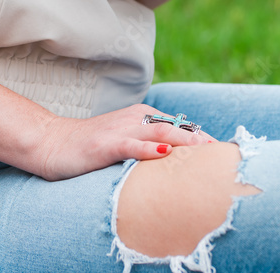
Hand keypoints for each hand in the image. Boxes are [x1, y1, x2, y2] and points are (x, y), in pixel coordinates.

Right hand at [31, 103, 216, 180]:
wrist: (52, 142)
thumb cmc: (91, 147)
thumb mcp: (125, 144)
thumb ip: (149, 147)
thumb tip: (177, 161)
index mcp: (144, 117)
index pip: (182, 128)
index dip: (205, 141)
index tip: (227, 156)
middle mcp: (137, 118)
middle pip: (179, 129)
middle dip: (204, 143)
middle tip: (227, 157)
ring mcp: (122, 129)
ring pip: (161, 133)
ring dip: (186, 143)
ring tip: (208, 152)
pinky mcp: (106, 144)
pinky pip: (131, 145)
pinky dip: (149, 149)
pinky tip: (164, 154)